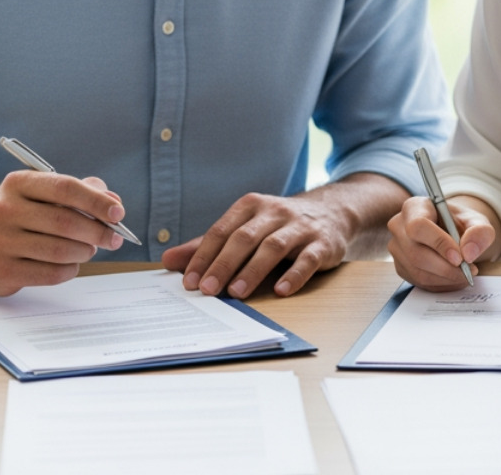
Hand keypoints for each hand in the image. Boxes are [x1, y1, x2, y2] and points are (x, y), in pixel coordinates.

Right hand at [0, 171, 125, 295]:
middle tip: (114, 238)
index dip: (96, 201)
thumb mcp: (44, 195)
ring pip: (60, 250)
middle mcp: (3, 210)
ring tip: (88, 249)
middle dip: (98, 231)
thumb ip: (82, 193)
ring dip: (85, 251)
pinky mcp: (1, 270)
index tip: (118, 213)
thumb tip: (113, 202)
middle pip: (65, 221)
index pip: (65, 188)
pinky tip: (70, 264)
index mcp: (17, 183)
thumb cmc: (22, 218)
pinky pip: (51, 273)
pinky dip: (70, 269)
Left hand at [159, 191, 356, 298]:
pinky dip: (294, 275)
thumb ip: (208, 246)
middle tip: (207, 290)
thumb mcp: (244, 228)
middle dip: (224, 264)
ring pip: (274, 247)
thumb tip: (168, 261)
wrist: (332, 213)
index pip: (222, 231)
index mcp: (251, 207)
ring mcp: (300, 227)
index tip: (189, 282)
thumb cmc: (279, 225)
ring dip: (253, 270)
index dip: (203, 256)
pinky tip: (281, 290)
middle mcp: (275, 212)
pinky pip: (308, 258)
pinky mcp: (322, 243)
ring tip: (237, 293)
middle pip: (245, 238)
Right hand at [387, 194, 497, 290]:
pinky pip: (419, 282)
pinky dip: (441, 284)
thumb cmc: (460, 223)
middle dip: (446, 268)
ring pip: (418, 271)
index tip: (460, 257)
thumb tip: (468, 253)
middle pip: (416, 253)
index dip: (439, 243)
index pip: (419, 226)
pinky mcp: (401, 266)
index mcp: (414, 207)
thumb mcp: (476, 221)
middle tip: (469, 271)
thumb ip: (479, 232)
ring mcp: (397, 248)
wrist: (451, 232)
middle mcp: (399, 226)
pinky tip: (454, 278)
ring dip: (446, 279)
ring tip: (465, 274)